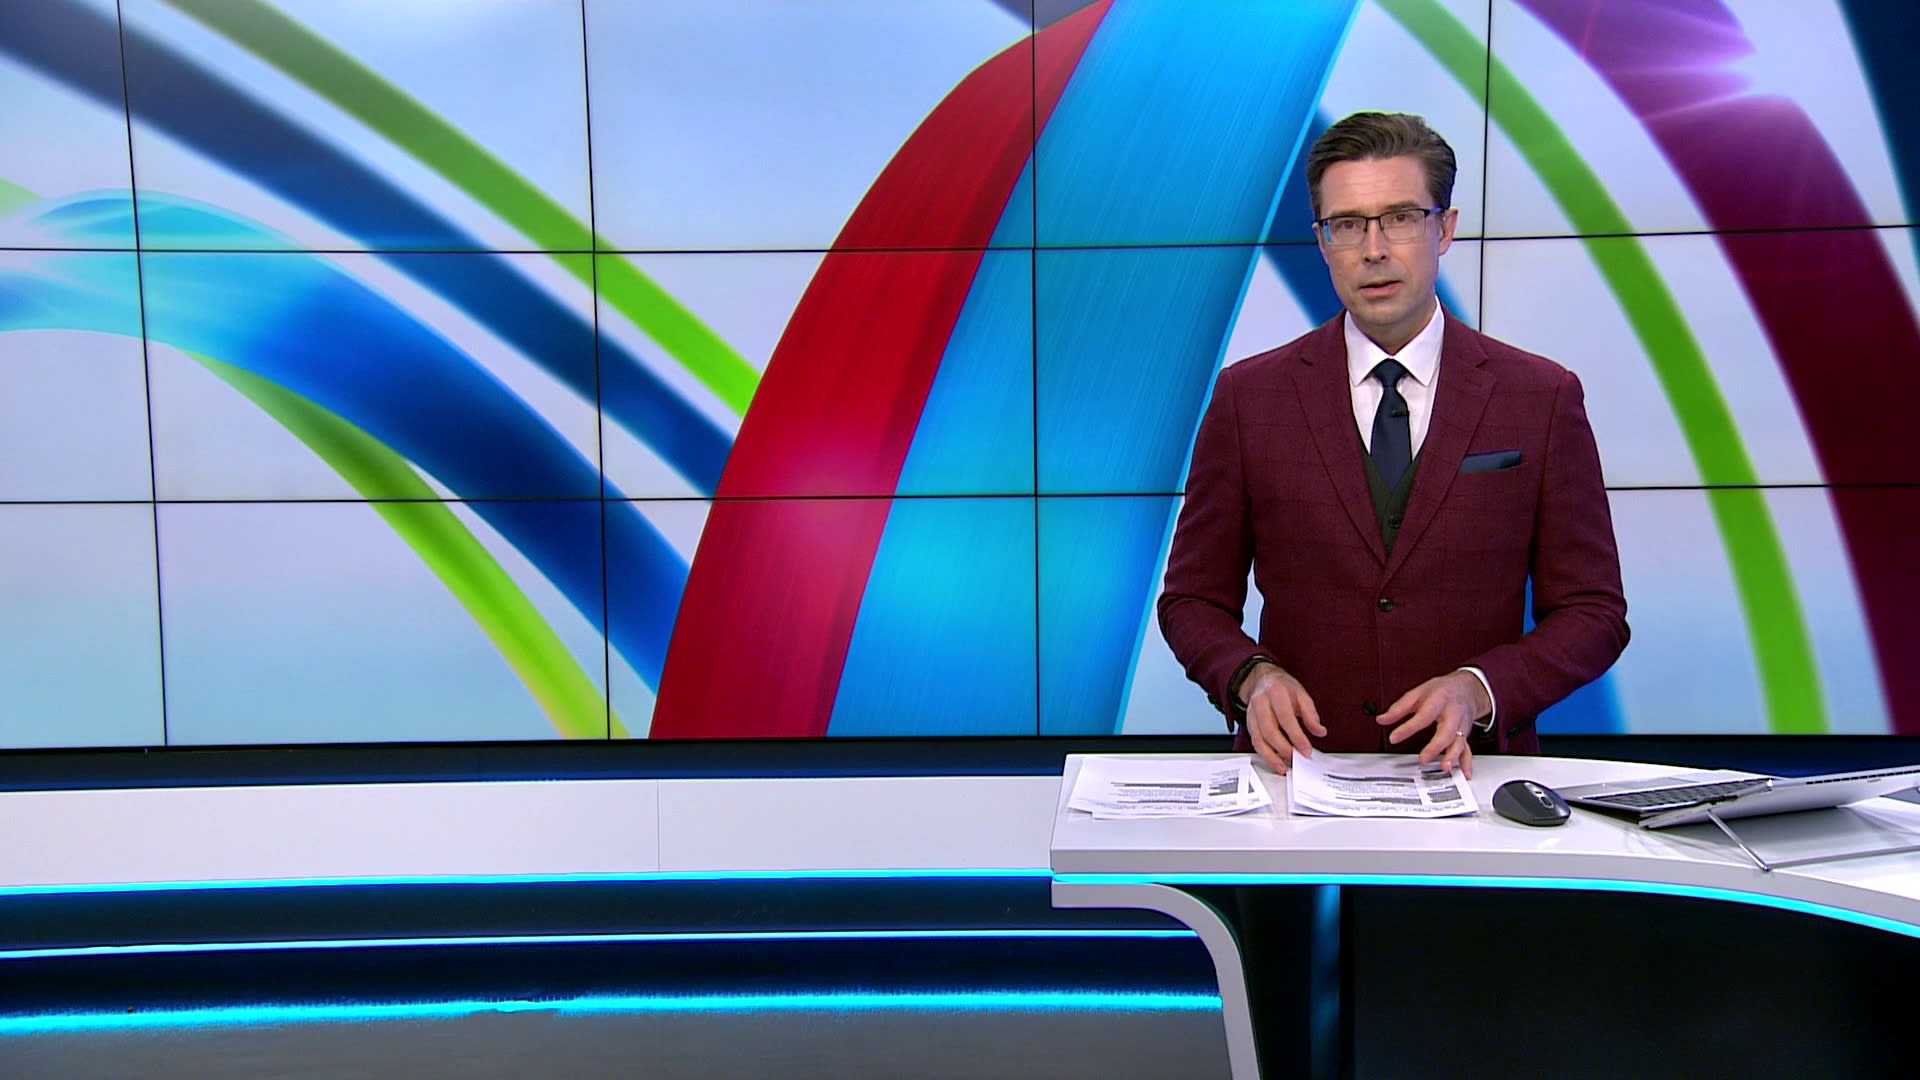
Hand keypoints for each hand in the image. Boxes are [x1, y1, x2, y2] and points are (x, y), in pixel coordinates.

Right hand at [1241, 663, 1325, 774]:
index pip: (1286, 718)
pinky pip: (1255, 742)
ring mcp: (1252, 713)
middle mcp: (1261, 702)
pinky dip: (1265, 755)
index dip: (1297, 737)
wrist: (1262, 680)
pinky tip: (1275, 762)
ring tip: (1284, 767)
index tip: (1306, 750)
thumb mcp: (1301, 695)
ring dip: (1272, 756)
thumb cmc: (1283, 688)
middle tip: (1297, 759)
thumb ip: (1311, 714)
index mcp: (1276, 692)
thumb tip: (1320, 731)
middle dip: (1284, 749)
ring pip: (1259, 739)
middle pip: (1270, 731)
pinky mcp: (1249, 723)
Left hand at [1375, 671, 1489, 778]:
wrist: (1467, 688)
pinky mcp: (1464, 735)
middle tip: (1423, 759)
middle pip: (1447, 731)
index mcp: (1439, 700)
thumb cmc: (1442, 691)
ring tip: (1444, 768)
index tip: (1394, 738)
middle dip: (1436, 746)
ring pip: (1459, 742)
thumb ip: (1399, 707)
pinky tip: (1464, 774)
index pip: (1423, 716)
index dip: (1408, 728)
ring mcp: (1460, 726)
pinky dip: (1466, 763)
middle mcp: (1453, 714)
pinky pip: (1467, 750)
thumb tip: (1382, 719)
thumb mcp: (1418, 692)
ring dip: (1453, 756)